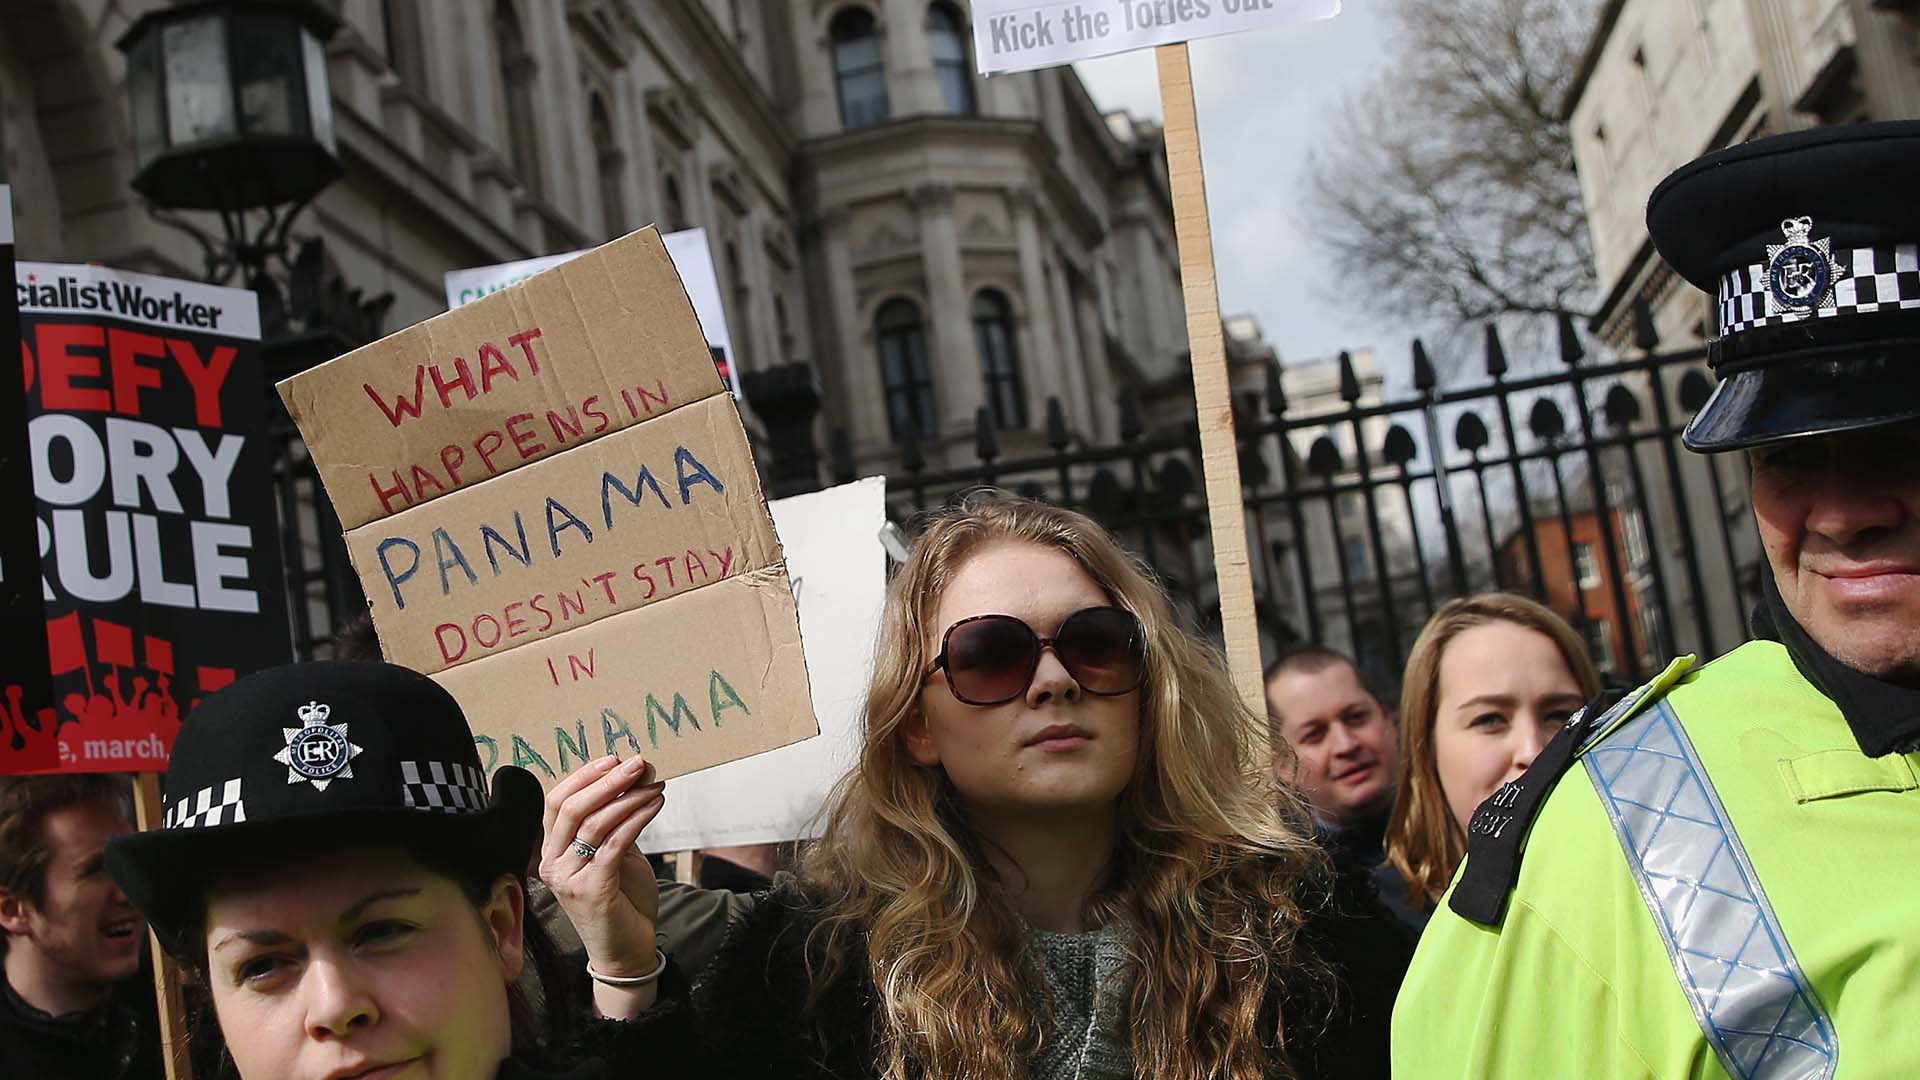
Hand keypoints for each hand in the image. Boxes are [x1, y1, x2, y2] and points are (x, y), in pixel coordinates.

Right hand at [540, 754, 665, 985]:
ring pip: (594, 824)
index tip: (613, 758)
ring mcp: (568, 879)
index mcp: (551, 851)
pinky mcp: (591, 891)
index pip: (556, 803)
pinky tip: (655, 805)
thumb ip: (612, 825)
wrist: (626, 950)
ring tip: (654, 784)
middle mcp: (552, 864)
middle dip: (606, 781)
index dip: (583, 776)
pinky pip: (613, 845)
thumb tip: (630, 781)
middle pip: (571, 809)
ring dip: (628, 798)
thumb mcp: (614, 855)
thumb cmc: (621, 900)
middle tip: (636, 763)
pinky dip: (637, 820)